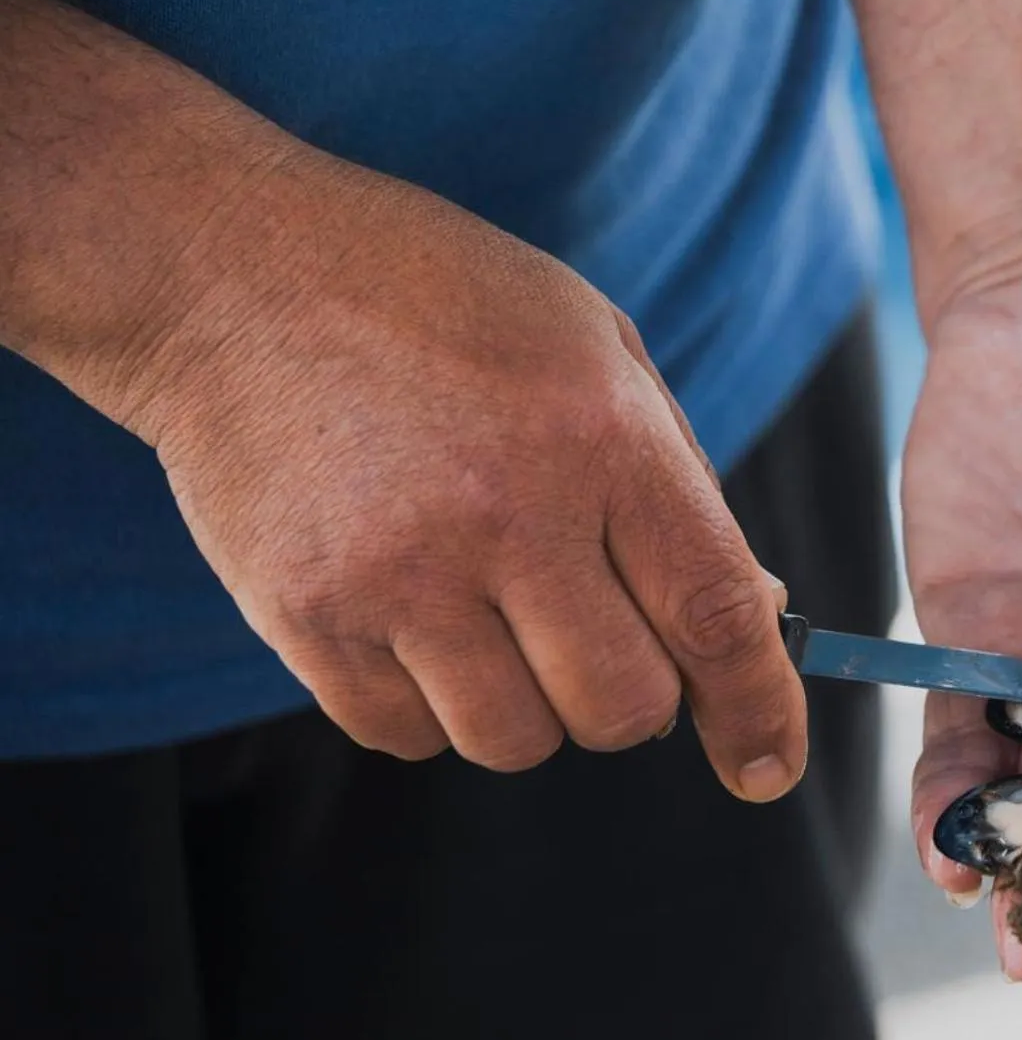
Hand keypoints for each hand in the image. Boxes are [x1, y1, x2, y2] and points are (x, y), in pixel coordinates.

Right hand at [120, 145, 804, 792]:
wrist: (234, 272)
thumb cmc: (442, 304)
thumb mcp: (597, 349)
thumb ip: (681, 488)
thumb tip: (758, 622)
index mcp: (600, 438)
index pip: (714, 616)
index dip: (758, 710)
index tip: (768, 767)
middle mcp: (506, 514)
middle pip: (621, 707)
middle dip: (633, 698)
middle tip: (598, 637)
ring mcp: (397, 573)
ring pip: (515, 740)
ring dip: (529, 706)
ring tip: (492, 612)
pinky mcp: (306, 615)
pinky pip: (406, 735)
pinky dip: (430, 706)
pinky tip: (415, 617)